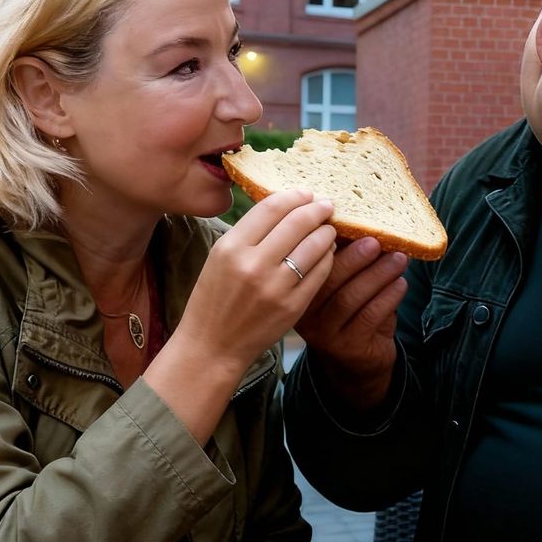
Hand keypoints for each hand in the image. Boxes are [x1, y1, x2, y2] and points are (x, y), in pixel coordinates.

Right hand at [173, 190, 336, 384]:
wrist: (213, 347)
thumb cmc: (214, 299)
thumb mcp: (220, 258)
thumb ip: (250, 233)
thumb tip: (286, 206)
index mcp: (230, 248)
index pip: (271, 208)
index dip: (294, 196)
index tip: (306, 193)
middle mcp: (253, 265)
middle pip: (297, 222)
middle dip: (317, 209)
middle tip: (326, 205)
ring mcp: (275, 287)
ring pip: (314, 246)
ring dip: (326, 232)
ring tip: (328, 228)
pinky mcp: (293, 307)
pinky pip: (320, 272)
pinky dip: (327, 257)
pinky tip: (326, 252)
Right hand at [296, 236, 407, 409]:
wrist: (357, 365)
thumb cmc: (353, 314)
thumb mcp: (345, 286)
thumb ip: (350, 259)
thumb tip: (368, 219)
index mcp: (299, 291)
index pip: (311, 262)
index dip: (332, 242)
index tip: (354, 224)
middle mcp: (305, 314)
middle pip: (330, 279)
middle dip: (356, 257)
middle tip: (377, 240)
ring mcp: (324, 334)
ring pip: (351, 298)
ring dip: (378, 275)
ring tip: (399, 259)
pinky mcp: (348, 348)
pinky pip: (369, 316)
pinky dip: (388, 296)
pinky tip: (401, 284)